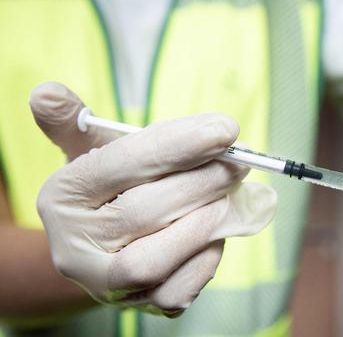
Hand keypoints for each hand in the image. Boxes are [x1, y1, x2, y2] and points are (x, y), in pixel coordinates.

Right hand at [30, 82, 275, 315]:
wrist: (105, 246)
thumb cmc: (110, 187)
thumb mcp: (89, 149)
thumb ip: (73, 121)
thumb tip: (47, 92)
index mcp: (62, 196)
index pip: (119, 164)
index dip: (178, 145)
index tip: (225, 129)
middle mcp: (74, 246)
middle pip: (142, 212)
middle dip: (202, 181)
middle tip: (239, 159)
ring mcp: (103, 284)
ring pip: (156, 258)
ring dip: (205, 221)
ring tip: (231, 190)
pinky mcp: (138, 307)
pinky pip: (177, 290)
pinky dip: (206, 258)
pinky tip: (219, 228)